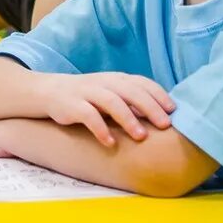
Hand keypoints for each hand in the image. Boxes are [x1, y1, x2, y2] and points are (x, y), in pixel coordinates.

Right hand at [40, 72, 173, 146]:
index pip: (142, 83)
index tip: (174, 111)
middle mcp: (104, 83)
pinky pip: (88, 115)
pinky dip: (100, 129)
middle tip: (165, 125)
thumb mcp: (110, 93)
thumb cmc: (87, 97)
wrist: (48, 92)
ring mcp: (87, 93)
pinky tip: (110, 142)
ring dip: (128, 118)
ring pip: (111, 101)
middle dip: (150, 107)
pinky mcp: (71, 105)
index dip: (159, 95)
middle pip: (131, 91)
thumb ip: (132, 101)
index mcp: (116, 79)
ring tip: (141, 137)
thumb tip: (162, 117)